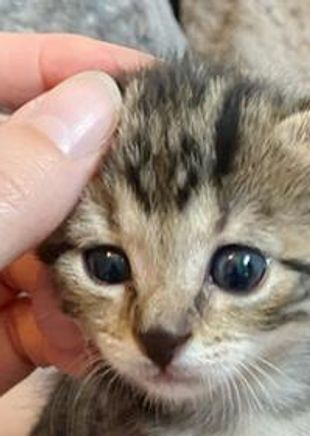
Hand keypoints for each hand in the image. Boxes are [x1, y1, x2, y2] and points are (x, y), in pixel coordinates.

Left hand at [0, 34, 148, 395]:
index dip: (67, 69)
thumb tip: (100, 105)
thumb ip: (6, 180)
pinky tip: (78, 353)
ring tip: (110, 305)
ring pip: (49, 252)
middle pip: (36, 170)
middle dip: (100, 198)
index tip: (155, 88)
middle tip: (154, 217)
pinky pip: (39, 323)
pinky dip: (68, 336)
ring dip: (92, 278)